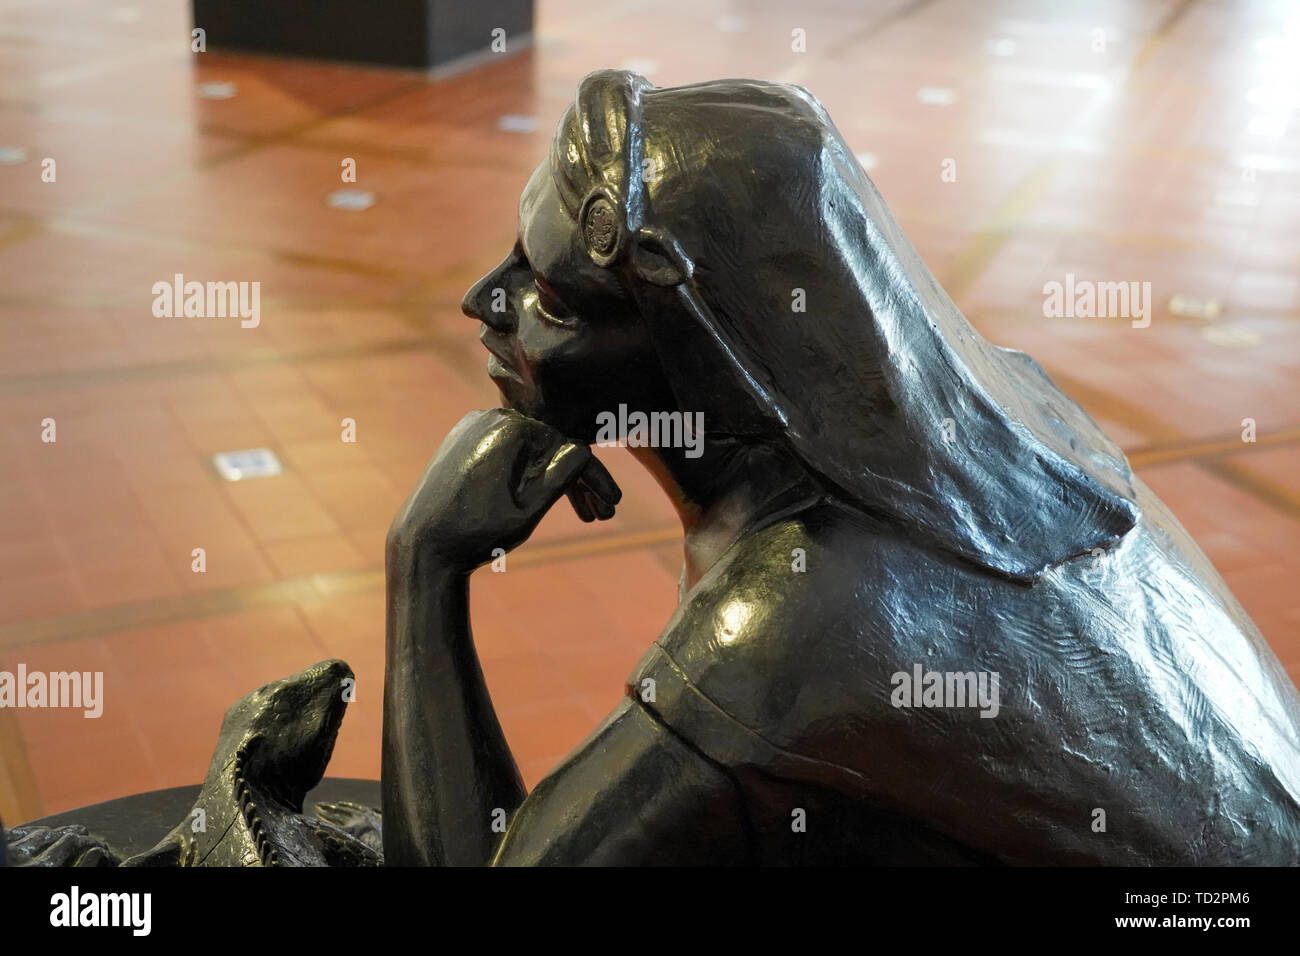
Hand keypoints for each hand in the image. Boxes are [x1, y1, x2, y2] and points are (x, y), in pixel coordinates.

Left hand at [388, 408, 620, 571]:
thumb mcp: (530, 509)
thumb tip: (583, 448)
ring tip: (579, 515)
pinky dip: (526, 473)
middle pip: (550, 447)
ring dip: (553, 479)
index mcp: (510, 430)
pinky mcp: (462, 440)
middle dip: (578, 481)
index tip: (614, 506)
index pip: (568, 448)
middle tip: (602, 515)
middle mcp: (490, 418)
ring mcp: (473, 427)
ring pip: (530, 450)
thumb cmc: (478, 532)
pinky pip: (507, 452)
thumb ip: (561, 476)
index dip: (595, 478)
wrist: (421, 547)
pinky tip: (545, 498)